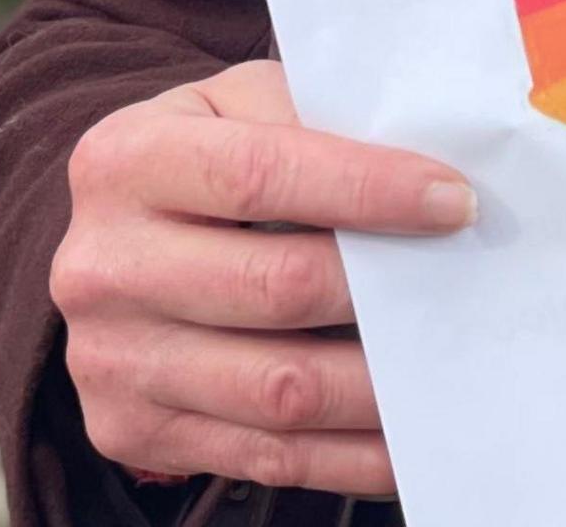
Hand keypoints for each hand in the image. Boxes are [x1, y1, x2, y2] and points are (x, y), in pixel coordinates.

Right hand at [51, 59, 472, 494]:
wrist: (117, 247)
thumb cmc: (210, 159)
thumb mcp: (239, 106)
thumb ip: (316, 121)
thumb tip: (431, 177)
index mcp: (125, 160)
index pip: (260, 176)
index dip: (367, 189)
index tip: (454, 201)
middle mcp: (101, 265)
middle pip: (275, 289)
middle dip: (386, 291)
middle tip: (464, 286)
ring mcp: (110, 359)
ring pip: (280, 390)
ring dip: (383, 385)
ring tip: (453, 363)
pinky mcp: (130, 431)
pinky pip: (270, 458)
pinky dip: (354, 455)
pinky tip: (412, 432)